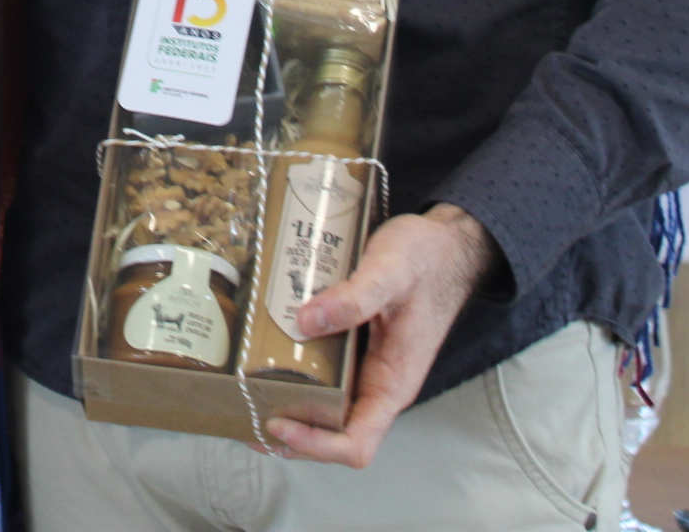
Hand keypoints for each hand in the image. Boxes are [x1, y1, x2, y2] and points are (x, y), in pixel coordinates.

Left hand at [261, 204, 501, 468]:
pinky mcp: (355, 350)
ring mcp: (366, 370)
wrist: (445, 244)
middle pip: (334, 435)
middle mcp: (379, 386)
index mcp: (393, 383)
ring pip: (326, 410)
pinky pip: (324, 377)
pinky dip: (296, 379)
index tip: (277, 422)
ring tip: (245, 399)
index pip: (356, 443)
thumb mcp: (390, 272)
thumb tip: (305, 323)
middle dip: (291, 435)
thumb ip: (354, 298)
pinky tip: (265, 362)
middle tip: (243, 416)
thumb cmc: (426, 260)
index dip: (315, 444)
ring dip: (289, 410)